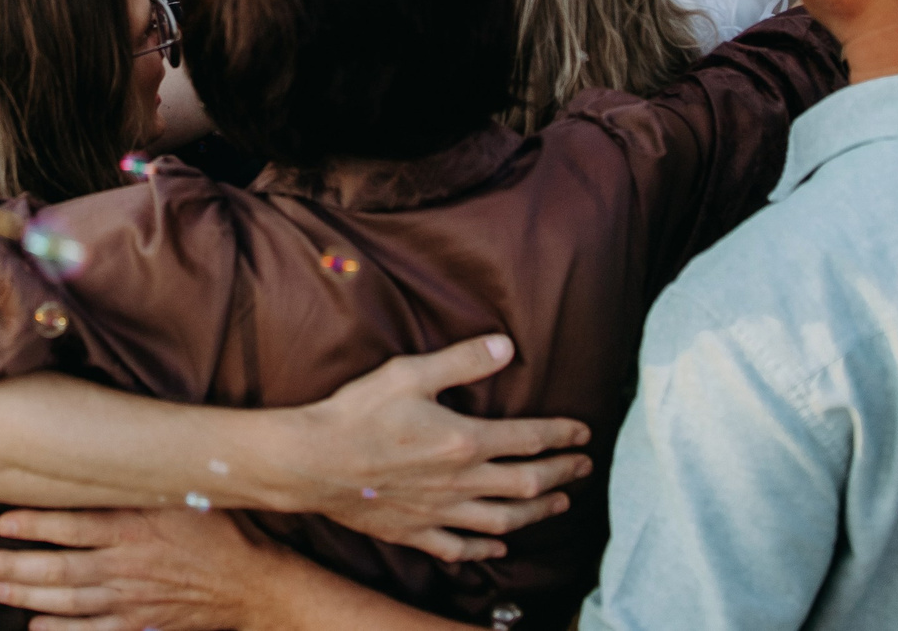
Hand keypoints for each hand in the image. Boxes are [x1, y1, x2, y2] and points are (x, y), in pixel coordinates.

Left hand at [0, 508, 291, 630]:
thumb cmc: (216, 530)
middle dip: (15, 566)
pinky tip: (35, 627)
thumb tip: (104, 451)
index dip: (35, 524)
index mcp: (135, 528)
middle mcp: (127, 566)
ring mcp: (132, 600)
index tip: (1, 521)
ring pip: (69, 601)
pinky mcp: (140, 625)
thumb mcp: (181, 495)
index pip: (74, 525)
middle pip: (61, 569)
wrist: (251, 583)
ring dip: (28, 596)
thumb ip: (140, 481)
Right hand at [275, 335, 587, 561]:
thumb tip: (507, 346)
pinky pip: (460, 548)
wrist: (313, 462)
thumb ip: (462, 361)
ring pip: (504, 520)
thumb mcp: (410, 373)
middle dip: (562, 475)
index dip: (562, 435)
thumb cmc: (359, 413)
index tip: (583, 433)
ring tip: (557, 505)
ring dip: (537, 513)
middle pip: (527, 484)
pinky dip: (485, 549)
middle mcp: (461, 482)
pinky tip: (497, 546)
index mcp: (465, 441)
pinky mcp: (416, 531)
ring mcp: (440, 512)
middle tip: (584, 469)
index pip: (529, 439)